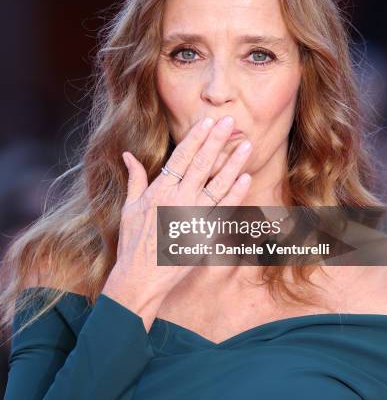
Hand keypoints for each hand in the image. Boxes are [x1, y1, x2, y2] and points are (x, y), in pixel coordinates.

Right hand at [102, 115, 252, 323]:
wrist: (141, 278)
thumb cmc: (133, 243)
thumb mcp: (129, 207)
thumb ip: (135, 179)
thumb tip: (128, 155)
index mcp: (159, 191)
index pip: (181, 157)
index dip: (195, 138)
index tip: (207, 121)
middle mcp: (178, 200)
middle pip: (201, 164)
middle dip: (216, 141)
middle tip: (230, 121)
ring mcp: (194, 216)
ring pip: (217, 184)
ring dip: (233, 163)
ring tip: (246, 145)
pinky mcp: (205, 233)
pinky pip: (223, 210)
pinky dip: (235, 193)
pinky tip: (245, 178)